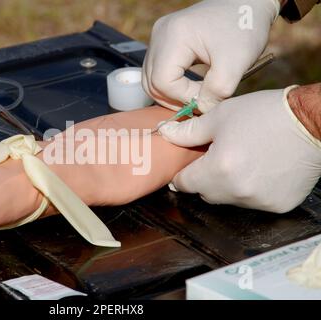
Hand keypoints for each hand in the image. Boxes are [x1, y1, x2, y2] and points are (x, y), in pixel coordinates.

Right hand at [143, 0, 279, 112]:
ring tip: (196, 97)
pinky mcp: (164, 40)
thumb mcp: (236, 64)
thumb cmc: (244, 28)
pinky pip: (158, 70)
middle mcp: (160, 35)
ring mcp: (159, 36)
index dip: (183, 97)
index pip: (163, 81)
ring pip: (151, 79)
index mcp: (174, 37)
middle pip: (151, 82)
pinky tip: (191, 87)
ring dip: (171, 94)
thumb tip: (200, 109)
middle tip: (199, 104)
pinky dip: (171, 84)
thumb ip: (216, 92)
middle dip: (173, 99)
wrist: (248, 2)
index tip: (207, 98)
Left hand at [159, 87, 320, 212]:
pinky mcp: (277, 206)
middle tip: (216, 157)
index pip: (184, 184)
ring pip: (228, 199)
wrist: (312, 123)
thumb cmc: (265, 115)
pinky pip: (252, 202)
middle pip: (205, 193)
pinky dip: (250, 189)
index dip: (181, 174)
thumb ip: (188, 131)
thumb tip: (164, 133)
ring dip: (227, 185)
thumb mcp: (220, 116)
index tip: (184, 167)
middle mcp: (236, 192)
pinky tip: (260, 169)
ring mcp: (258, 202)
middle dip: (204, 177)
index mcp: (218, 170)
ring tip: (241, 159)